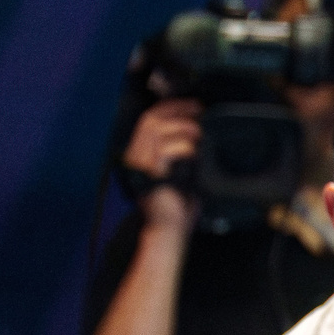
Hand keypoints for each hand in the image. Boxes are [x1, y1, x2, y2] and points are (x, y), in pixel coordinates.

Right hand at [123, 98, 202, 231]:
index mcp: (141, 152)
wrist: (171, 228)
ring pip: (155, 130)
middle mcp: (134, 155)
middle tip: (199, 111)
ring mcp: (138, 164)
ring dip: (181, 127)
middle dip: (177, 110)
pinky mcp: (148, 174)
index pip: (149, 120)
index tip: (194, 106)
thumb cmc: (178, 202)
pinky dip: (182, 146)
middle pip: (150, 120)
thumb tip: (199, 127)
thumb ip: (184, 150)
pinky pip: (163, 150)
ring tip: (199, 133)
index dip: (171, 107)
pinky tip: (194, 151)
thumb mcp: (184, 170)